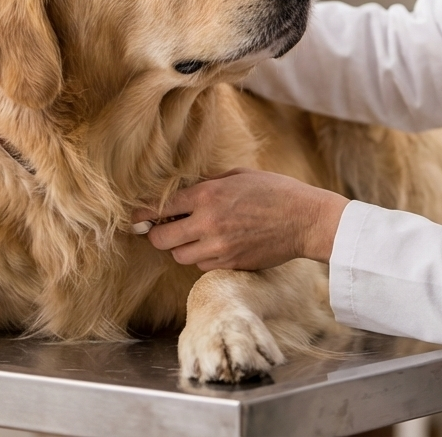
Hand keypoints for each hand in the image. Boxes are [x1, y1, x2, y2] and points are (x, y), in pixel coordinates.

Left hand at [133, 169, 349, 270]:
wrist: (305, 220)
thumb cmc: (276, 191)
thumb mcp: (239, 176)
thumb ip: (208, 184)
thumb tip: (184, 191)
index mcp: (207, 196)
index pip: (160, 207)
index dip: (144, 213)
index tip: (136, 217)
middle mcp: (208, 224)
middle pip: (161, 239)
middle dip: (158, 234)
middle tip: (164, 228)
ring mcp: (218, 248)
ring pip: (180, 256)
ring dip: (182, 246)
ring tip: (196, 234)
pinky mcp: (230, 264)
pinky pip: (202, 265)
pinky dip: (202, 257)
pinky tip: (216, 244)